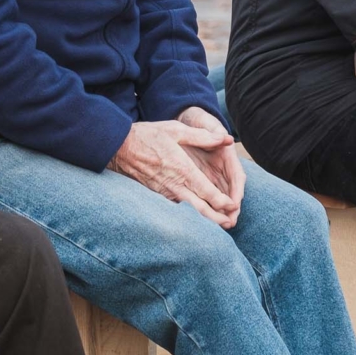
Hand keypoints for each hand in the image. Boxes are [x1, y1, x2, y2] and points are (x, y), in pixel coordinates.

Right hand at [112, 119, 242, 226]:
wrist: (120, 148)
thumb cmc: (150, 136)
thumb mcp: (177, 130)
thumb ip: (203, 136)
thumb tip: (226, 138)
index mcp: (183, 170)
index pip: (208, 193)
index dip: (223, 202)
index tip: (235, 206)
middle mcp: (175, 186)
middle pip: (200, 209)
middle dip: (217, 218)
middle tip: (232, 223)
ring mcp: (165, 193)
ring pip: (189, 212)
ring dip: (205, 220)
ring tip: (220, 224)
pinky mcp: (158, 195)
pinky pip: (178, 209)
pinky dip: (190, 215)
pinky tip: (198, 216)